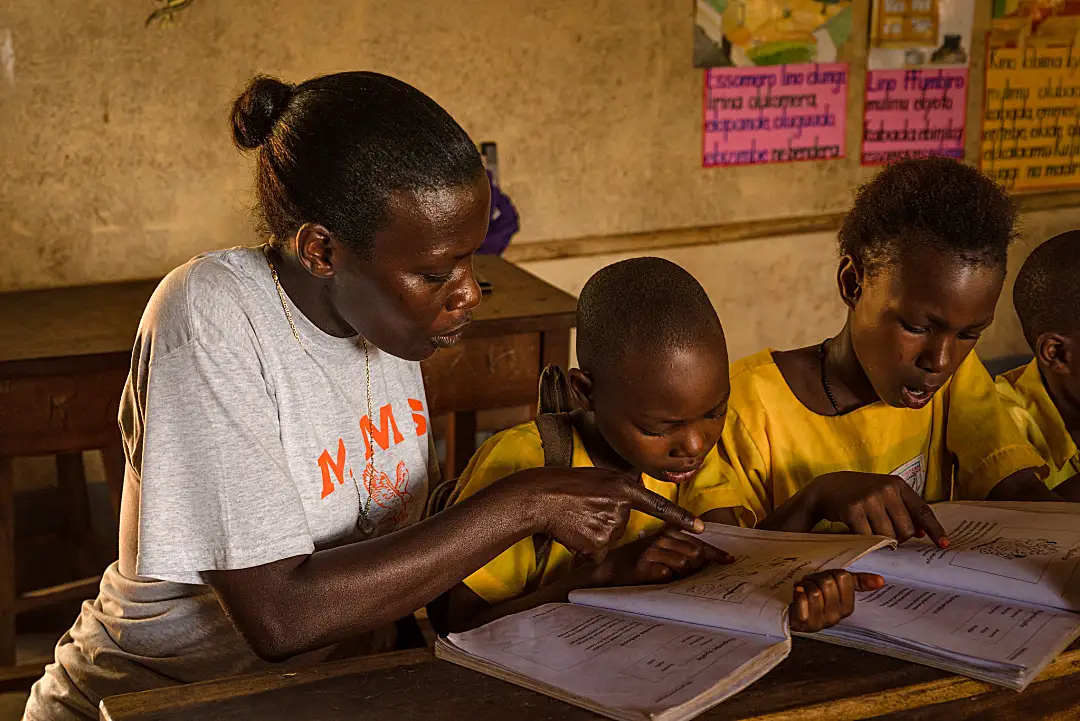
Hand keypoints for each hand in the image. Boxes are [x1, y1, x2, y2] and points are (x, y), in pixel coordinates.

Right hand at [511, 467, 704, 563]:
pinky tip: (572, 532)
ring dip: (592, 534)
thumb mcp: (597, 478)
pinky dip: (584, 547)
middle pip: (622, 525)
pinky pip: (596, 552)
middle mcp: (622, 506)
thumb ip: (617, 490)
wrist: (539, 497)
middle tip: (582, 509)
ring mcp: (611, 525)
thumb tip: (626, 503)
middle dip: (604, 522)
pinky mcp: (598, 543)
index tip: (701, 529)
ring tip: (574, 518)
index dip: (682, 518)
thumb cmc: (563, 486)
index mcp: (624, 487)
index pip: (659, 506)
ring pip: (608, 539)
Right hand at [587, 527, 733, 586]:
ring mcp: (652, 550)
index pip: (699, 544)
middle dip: (698, 569)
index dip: (716, 554)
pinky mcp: (644, 565)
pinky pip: (668, 577)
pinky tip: (657, 582)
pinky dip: (667, 583)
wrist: (605, 571)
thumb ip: (682, 552)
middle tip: (690, 578)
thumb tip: (709, 563)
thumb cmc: (635, 563)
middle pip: (696, 555)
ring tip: (668, 579)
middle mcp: (661, 538)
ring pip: (684, 566)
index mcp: (668, 532)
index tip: (729, 562)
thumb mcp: (658, 551)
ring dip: (681, 578)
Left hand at [789, 570, 883, 632]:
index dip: (830, 574)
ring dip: (805, 585)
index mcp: (846, 607)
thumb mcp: (836, 585)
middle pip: (828, 584)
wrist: (790, 608)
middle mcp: (835, 617)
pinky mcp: (802, 623)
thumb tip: (880, 580)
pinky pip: (803, 602)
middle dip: (816, 579)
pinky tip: (797, 593)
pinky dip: (798, 593)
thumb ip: (858, 582)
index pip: (843, 578)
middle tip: (811, 584)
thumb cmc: (814, 595)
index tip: (824, 580)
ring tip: (803, 590)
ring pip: (816, 592)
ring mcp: (819, 622)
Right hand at [807, 471, 948, 546]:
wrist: (826, 488)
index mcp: (897, 484)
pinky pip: (868, 537)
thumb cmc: (859, 493)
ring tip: (871, 532)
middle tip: (886, 535)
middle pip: (906, 530)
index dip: (935, 530)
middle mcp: (886, 489)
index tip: (944, 544)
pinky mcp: (853, 510)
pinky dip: (866, 541)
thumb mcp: (884, 494)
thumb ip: (904, 509)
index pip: (923, 510)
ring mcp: (869, 499)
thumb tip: (923, 533)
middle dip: (899, 539)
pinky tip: (859, 533)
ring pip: (888, 536)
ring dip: (882, 541)